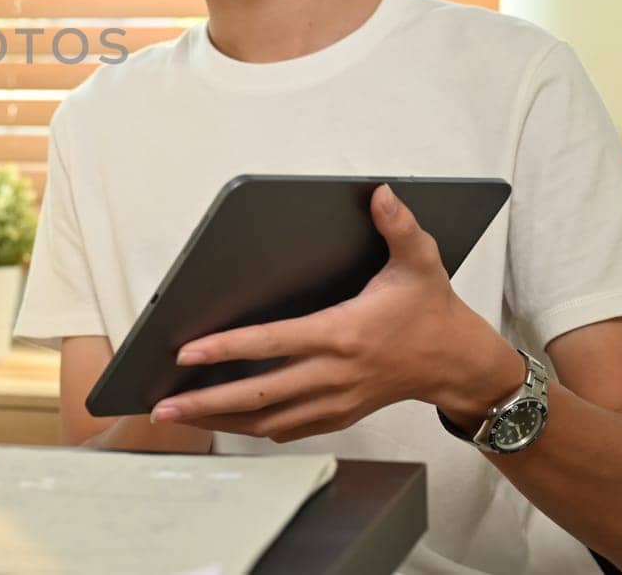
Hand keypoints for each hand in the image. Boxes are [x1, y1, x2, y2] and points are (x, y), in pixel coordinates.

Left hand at [150, 184, 517, 441]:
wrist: (459, 364)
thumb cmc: (431, 310)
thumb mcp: (421, 262)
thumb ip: (399, 226)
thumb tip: (381, 193)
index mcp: (343, 333)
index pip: (273, 342)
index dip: (227, 347)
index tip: (186, 351)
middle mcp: (334, 373)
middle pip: (259, 393)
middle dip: (206, 400)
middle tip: (163, 403)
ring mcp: (335, 400)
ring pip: (267, 420)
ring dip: (219, 420)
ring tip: (176, 415)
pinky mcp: (338, 415)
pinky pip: (286, 429)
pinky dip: (250, 428)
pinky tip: (220, 423)